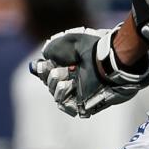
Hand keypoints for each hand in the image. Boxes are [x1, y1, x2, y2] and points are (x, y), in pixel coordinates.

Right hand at [29, 26, 148, 117]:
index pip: (50, 71)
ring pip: (57, 95)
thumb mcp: (66, 42)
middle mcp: (75, 77)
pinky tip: (68, 86)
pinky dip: (63, 98)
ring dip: (56, 86)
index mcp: (72, 63)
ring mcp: (80, 90)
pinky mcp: (86, 103)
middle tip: (57, 70)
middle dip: (50, 77)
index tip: (42, 64)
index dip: (43, 69)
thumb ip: (51, 49)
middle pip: (51, 84)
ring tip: (66, 78)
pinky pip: (67, 106)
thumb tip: (43, 58)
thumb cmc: (89, 49)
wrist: (106, 60)